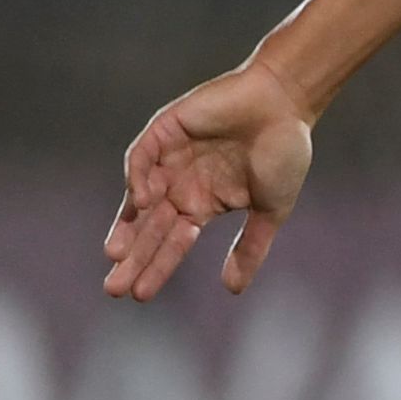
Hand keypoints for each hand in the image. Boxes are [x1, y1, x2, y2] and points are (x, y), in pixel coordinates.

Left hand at [103, 62, 316, 300]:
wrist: (285, 104)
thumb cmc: (284, 153)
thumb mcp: (271, 209)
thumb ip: (251, 247)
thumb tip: (232, 289)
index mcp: (204, 203)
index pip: (172, 242)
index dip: (156, 266)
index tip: (140, 296)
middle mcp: (181, 184)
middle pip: (149, 227)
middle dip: (133, 257)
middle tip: (115, 289)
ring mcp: (169, 158)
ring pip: (139, 197)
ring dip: (127, 225)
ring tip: (116, 254)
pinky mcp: (164, 130)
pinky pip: (142, 158)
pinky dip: (139, 179)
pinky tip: (144, 201)